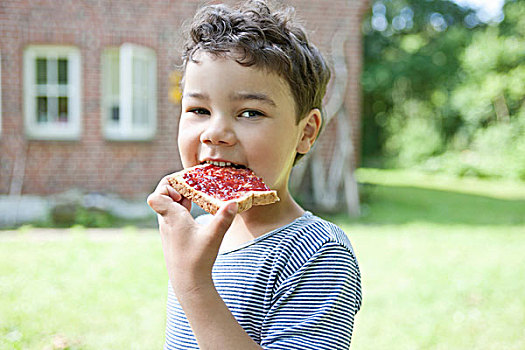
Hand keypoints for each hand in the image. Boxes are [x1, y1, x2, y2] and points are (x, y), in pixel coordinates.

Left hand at [147, 176, 237, 295]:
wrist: (188, 282)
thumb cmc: (198, 259)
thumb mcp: (214, 236)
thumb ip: (224, 218)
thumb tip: (234, 202)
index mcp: (171, 217)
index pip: (156, 195)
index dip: (168, 186)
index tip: (186, 188)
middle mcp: (166, 221)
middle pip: (162, 196)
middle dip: (178, 187)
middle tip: (195, 185)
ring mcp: (168, 228)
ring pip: (168, 205)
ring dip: (180, 197)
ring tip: (196, 194)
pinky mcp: (173, 235)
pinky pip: (173, 214)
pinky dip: (182, 207)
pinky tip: (194, 209)